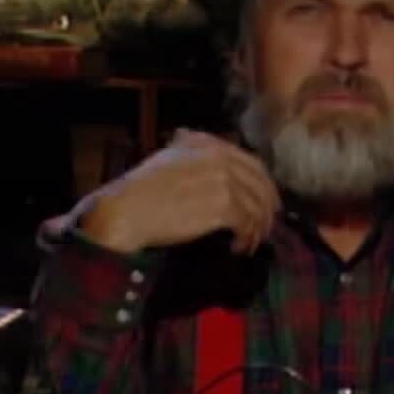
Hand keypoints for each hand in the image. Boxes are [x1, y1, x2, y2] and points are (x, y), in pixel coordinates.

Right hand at [80, 129, 281, 255]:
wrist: (125, 210)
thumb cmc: (138, 190)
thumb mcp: (167, 158)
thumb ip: (191, 152)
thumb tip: (203, 150)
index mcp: (209, 146)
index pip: (253, 163)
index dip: (264, 185)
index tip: (266, 202)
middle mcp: (221, 159)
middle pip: (261, 185)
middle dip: (267, 208)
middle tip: (264, 228)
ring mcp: (224, 181)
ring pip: (257, 207)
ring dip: (257, 228)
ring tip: (248, 243)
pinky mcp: (223, 206)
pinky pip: (247, 224)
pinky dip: (245, 238)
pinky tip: (237, 247)